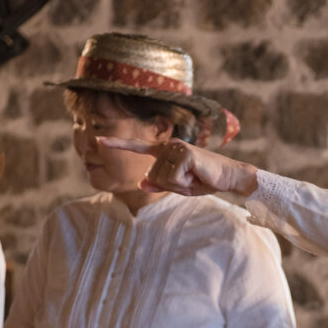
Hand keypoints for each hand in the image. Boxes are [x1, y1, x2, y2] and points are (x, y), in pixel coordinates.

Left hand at [96, 137, 258, 196]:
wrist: (229, 177)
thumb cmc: (205, 180)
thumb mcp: (178, 186)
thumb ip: (159, 184)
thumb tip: (140, 183)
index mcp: (165, 150)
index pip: (138, 147)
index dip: (118, 144)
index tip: (99, 140)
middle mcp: (168, 145)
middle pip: (153, 175)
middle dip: (171, 185)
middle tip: (191, 180)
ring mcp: (175, 147)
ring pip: (161, 178)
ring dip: (179, 185)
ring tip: (195, 177)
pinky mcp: (183, 152)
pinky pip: (172, 178)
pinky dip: (185, 183)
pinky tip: (197, 175)